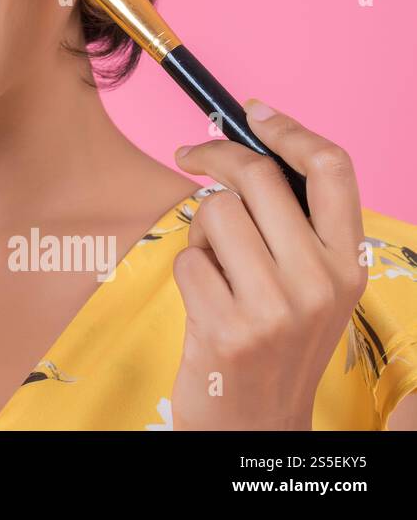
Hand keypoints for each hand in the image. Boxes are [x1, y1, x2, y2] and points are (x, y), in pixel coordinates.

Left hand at [167, 98, 367, 429]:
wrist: (256, 425)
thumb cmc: (273, 341)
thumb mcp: (308, 285)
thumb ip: (291, 226)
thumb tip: (244, 149)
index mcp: (348, 264)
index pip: (332, 169)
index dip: (289, 128)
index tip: (252, 110)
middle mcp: (321, 282)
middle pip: (258, 176)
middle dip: (213, 155)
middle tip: (190, 154)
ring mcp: (276, 307)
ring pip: (214, 212)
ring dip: (201, 231)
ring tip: (215, 267)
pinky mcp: (228, 328)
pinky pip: (186, 260)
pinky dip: (187, 273)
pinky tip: (205, 303)